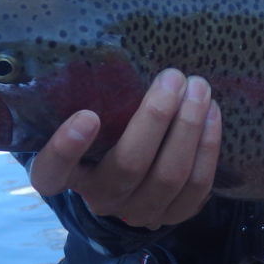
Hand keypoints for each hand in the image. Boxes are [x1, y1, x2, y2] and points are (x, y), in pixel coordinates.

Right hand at [29, 68, 221, 229]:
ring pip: (169, 175)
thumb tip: (123, 49)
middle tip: (174, 77)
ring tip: (199, 89)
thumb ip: (99, 99)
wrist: (134, 182)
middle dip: (157, 117)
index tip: (87, 115)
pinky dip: (208, 146)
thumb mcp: (95, 121)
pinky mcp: (175, 215)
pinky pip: (197, 185)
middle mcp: (101, 198)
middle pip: (129, 165)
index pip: (51, 172)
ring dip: (189, 127)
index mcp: (70, 175)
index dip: (66, 149)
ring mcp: (139, 211)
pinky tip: (212, 114)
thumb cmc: (110, 134)